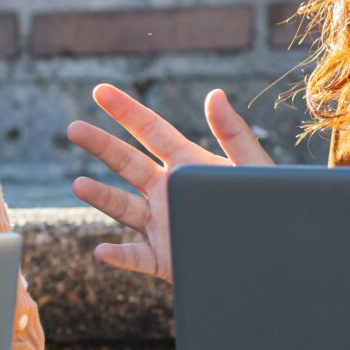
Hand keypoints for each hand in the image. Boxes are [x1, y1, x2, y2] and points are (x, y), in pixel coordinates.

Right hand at [67, 85, 272, 282]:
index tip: (100, 91)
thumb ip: (233, 133)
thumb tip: (214, 94)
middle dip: (100, 145)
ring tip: (79, 185)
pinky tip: (102, 250)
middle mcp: (167, 191)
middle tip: (73, 129)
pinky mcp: (164, 259)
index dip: (125, 110)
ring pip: (123, 207)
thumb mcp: (252, 167)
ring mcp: (161, 224)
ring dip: (101, 197)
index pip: (150, 131)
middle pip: (126, 163)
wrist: (275, 256)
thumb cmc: (267, 207)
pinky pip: (136, 257)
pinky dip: (119, 256)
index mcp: (186, 164)